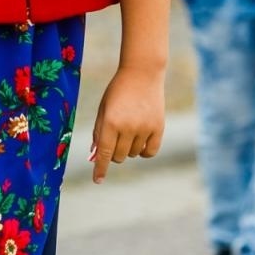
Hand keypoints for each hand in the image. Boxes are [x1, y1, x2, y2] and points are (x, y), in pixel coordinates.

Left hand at [90, 67, 164, 183]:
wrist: (142, 73)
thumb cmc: (118, 91)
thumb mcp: (103, 109)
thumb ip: (99, 132)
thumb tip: (95, 157)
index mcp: (110, 122)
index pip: (104, 153)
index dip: (100, 169)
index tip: (97, 180)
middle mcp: (128, 127)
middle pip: (119, 157)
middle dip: (114, 154)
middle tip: (115, 139)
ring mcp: (144, 128)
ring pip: (134, 154)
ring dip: (128, 149)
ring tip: (129, 130)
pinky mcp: (158, 127)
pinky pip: (150, 152)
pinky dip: (144, 151)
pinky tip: (140, 141)